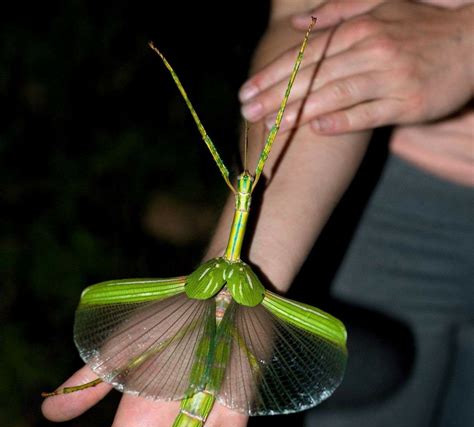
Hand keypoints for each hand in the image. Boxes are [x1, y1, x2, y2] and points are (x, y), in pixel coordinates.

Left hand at [240, 0, 473, 133]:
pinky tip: (316, 128)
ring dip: (300, 110)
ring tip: (272, 124)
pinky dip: (342, 121)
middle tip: (247, 111)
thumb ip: (338, 12)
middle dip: (277, 94)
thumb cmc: (420, 26)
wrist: (472, 43)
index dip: (275, 73)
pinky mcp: (408, 104)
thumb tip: (298, 24)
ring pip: (337, 94)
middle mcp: (373, 50)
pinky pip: (368, 114)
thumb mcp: (381, 7)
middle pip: (316, 75)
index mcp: (363, 28)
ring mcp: (391, 78)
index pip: (308, 54)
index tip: (247, 90)